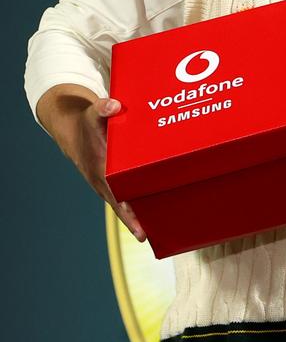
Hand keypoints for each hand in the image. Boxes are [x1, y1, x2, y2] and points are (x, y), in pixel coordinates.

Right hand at [36, 84, 145, 240]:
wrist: (72, 129)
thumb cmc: (86, 123)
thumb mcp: (92, 113)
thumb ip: (103, 108)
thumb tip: (114, 106)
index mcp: (100, 169)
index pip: (115, 196)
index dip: (127, 212)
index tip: (138, 228)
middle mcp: (102, 180)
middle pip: (121, 206)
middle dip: (135, 221)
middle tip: (151, 236)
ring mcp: (106, 182)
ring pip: (123, 203)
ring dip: (137, 214)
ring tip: (157, 229)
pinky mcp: (111, 179)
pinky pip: (125, 193)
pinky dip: (136, 201)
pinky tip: (152, 207)